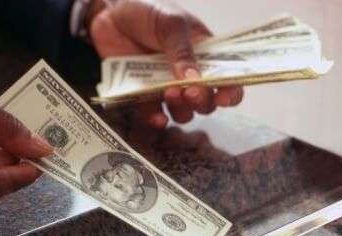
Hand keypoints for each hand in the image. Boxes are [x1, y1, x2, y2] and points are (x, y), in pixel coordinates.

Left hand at [88, 0, 243, 127]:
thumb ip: (182, 50)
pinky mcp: (145, 94)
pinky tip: (157, 118)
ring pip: (184, 112)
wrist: (110, 11)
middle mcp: (190, 75)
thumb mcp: (171, 22)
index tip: (223, 97)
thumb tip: (194, 79)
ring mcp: (167, 86)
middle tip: (189, 92)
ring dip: (181, 109)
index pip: (227, 79)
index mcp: (205, 55)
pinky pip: (154, 114)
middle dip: (202, 102)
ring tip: (168, 93)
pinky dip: (157, 119)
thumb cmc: (148, 10)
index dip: (230, 92)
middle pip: (207, 102)